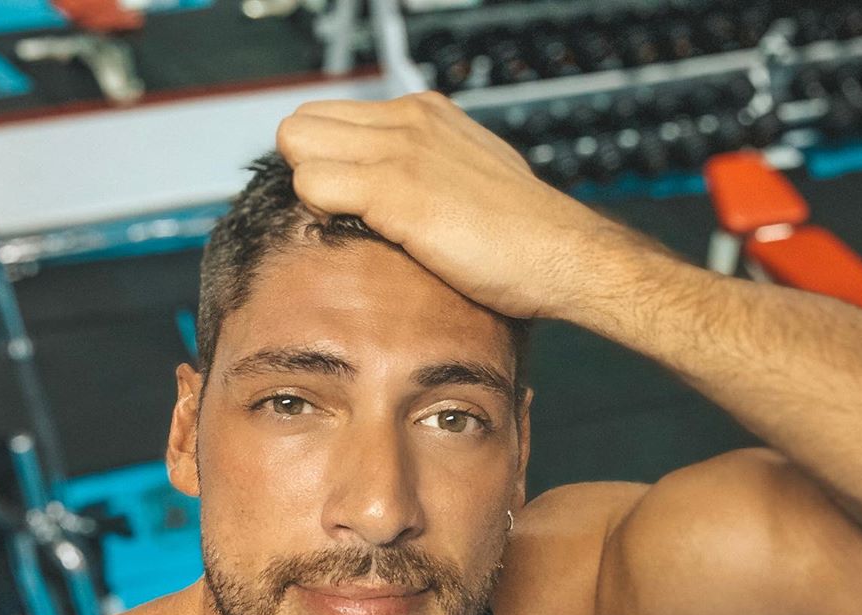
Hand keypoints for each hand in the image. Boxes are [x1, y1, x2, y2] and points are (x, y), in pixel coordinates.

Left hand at [275, 91, 621, 319]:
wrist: (563, 255)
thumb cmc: (524, 235)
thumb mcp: (472, 177)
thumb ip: (430, 168)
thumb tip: (394, 187)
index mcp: (425, 112)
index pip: (329, 116)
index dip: (326, 161)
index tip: (348, 200)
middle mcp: (408, 118)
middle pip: (301, 125)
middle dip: (307, 171)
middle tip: (340, 215)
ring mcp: (400, 150)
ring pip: (298, 148)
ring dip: (312, 193)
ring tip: (352, 226)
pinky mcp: (396, 189)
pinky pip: (312, 186)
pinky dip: (321, 215)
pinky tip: (363, 237)